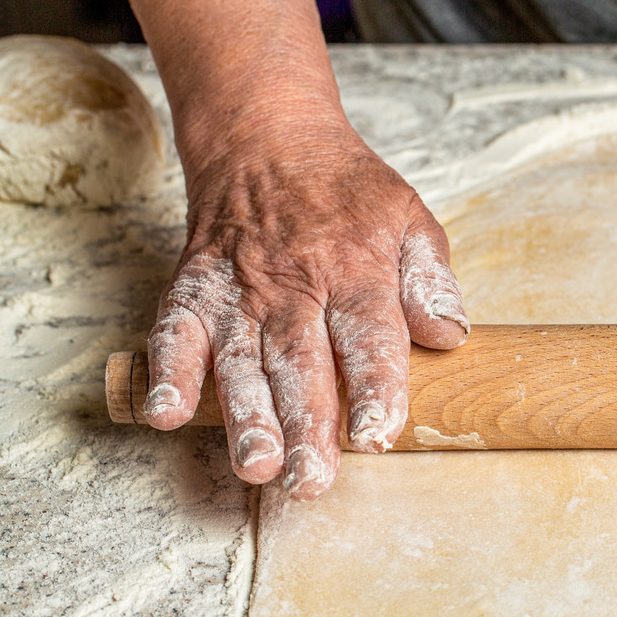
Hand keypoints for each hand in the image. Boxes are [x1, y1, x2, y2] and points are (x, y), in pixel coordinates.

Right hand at [142, 111, 468, 499]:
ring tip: (257, 466)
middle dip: (306, 425)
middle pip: (301, 361)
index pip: (368, 333)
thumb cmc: (347, 193)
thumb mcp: (409, 219)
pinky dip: (167, 373)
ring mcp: (238, 289)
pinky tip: (167, 415)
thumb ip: (430, 279)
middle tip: (311, 480)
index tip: (378, 434)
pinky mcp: (192, 290)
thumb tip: (449, 333)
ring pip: (241, 360)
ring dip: (246, 416)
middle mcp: (295, 283)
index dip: (374, 386)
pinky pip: (175, 333)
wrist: (266, 136)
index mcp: (356, 268)